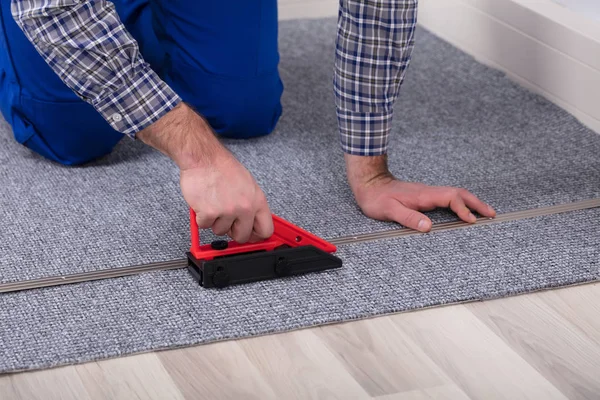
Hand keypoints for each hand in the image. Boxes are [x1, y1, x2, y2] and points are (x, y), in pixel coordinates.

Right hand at [138, 103, 272, 242]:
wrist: (204, 158)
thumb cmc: (223, 168)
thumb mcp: (248, 185)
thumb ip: (252, 205)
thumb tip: (253, 224)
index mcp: (257, 201)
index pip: (266, 230)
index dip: (256, 236)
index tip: (250, 236)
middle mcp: (245, 208)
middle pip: (242, 236)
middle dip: (233, 231)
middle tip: (226, 219)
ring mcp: (227, 211)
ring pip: (220, 231)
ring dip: (215, 221)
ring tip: (214, 203)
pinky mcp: (209, 213)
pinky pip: (204, 225)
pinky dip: (201, 217)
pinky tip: (204, 202)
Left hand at [345, 154, 495, 231]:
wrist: (369, 184)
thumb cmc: (377, 198)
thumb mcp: (389, 210)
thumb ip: (409, 218)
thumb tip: (429, 226)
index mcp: (423, 195)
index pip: (450, 198)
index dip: (463, 208)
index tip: (471, 220)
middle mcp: (429, 192)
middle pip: (459, 193)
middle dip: (477, 203)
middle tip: (492, 214)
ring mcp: (428, 193)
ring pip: (455, 194)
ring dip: (471, 202)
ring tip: (485, 213)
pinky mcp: (425, 196)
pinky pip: (448, 198)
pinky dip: (461, 203)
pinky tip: (464, 211)